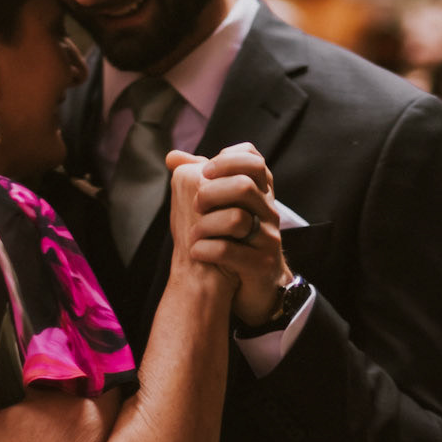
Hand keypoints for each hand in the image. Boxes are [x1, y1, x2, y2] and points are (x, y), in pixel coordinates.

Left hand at [170, 144, 290, 325]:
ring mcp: (268, 238)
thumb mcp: (220, 205)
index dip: (227, 160)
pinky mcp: (262, 264)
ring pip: (237, 219)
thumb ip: (199, 179)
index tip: (205, 172)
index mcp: (260, 191)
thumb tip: (172, 156)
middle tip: (195, 205)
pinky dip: (206, 249)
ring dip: (205, 225)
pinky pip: (229, 251)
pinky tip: (196, 251)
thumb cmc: (230, 238)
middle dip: (211, 193)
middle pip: (244, 186)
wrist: (249, 284)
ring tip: (193, 233)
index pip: (253, 160)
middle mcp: (269, 211)